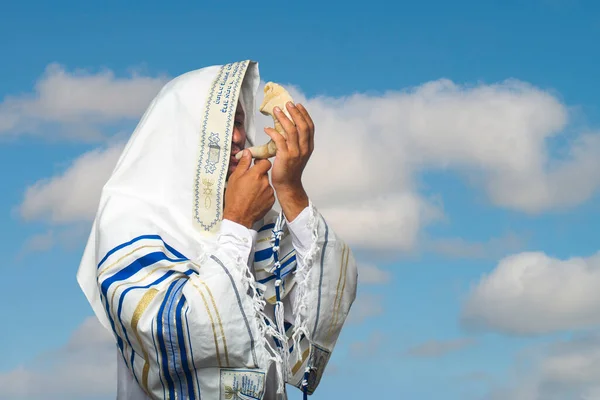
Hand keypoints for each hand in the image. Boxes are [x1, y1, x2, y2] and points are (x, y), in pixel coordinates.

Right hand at [223, 150, 274, 228]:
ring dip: (261, 185)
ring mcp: (269, 192)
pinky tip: (255, 198)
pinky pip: (269, 193)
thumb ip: (243, 164)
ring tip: (251, 191)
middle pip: (265, 173)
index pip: (265, 162)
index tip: (256, 164)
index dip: (260, 162)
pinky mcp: (271, 200)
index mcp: (256, 175)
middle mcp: (264, 182)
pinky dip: (263, 194)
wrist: (239, 216)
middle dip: (258, 175)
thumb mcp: (235, 178)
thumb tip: (247, 154)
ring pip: (267, 183)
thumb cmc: (235, 199)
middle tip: (249, 181)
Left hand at [264, 102, 313, 220]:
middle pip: (302, 126)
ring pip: (291, 130)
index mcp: (309, 146)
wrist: (288, 185)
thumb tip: (289, 126)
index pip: (309, 126)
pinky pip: (279, 140)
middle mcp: (304, 148)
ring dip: (283, 118)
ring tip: (276, 111)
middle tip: (287, 104)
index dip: (304, 114)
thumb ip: (296, 141)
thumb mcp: (298, 154)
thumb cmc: (290, 169)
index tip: (297, 105)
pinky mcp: (285, 157)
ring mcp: (296, 153)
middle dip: (295, 112)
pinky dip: (273, 132)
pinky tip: (267, 129)